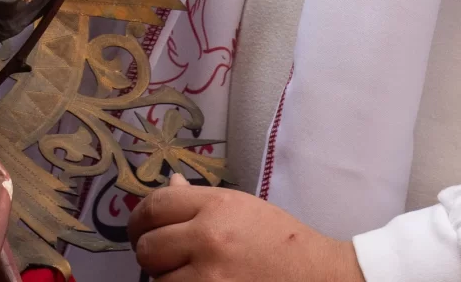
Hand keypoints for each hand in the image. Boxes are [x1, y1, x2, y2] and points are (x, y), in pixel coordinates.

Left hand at [130, 182, 366, 281]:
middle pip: (148, 247)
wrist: (321, 278)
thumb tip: (169, 187)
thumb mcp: (244, 208)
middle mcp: (209, 238)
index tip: (140, 229)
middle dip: (150, 253)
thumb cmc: (285, 243)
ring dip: (166, 279)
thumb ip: (200, 201)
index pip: (155, 205)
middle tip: (160, 256)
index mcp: (217, 206)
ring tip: (187, 274)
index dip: (139, 219)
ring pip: (159, 281)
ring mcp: (210, 277)